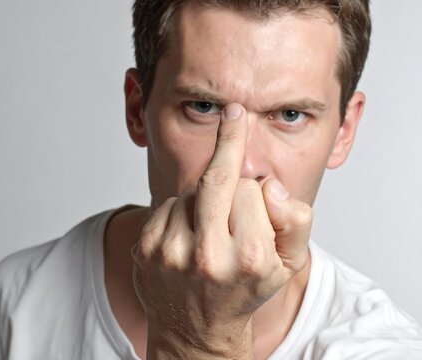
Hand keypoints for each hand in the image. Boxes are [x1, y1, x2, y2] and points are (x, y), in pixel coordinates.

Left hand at [133, 103, 311, 359]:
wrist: (197, 328)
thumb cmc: (245, 289)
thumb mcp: (288, 263)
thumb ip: (294, 219)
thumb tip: (267, 185)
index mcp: (249, 258)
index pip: (253, 190)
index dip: (256, 190)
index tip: (251, 145)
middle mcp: (207, 256)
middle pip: (216, 179)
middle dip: (228, 142)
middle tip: (234, 111)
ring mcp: (171, 253)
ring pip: (191, 191)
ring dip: (204, 196)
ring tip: (210, 225)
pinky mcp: (146, 249)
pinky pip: (168, 205)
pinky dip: (182, 209)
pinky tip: (188, 231)